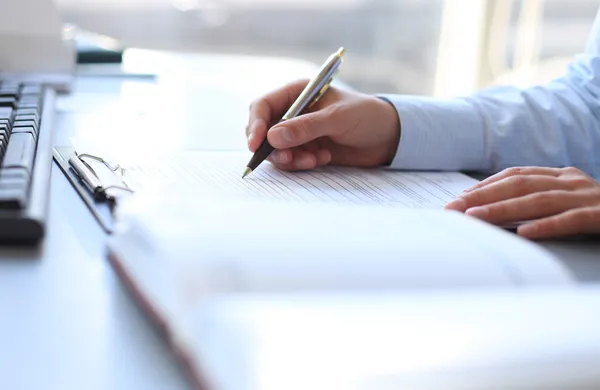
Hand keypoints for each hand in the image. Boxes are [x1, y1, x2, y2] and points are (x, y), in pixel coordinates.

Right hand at [246, 79, 400, 170]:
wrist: (388, 137)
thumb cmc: (366, 117)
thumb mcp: (337, 119)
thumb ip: (306, 128)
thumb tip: (272, 137)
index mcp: (297, 93)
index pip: (263, 106)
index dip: (255, 125)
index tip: (256, 144)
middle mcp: (293, 112)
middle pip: (264, 130)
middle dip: (273, 148)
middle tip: (289, 159)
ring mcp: (299, 132)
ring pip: (276, 149)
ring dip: (290, 158)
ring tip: (313, 160)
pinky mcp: (306, 150)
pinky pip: (291, 161)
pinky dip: (302, 164)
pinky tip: (323, 159)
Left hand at [445, 167, 599, 238]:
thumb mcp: (569, 202)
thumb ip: (540, 202)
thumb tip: (496, 212)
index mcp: (561, 175)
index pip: (515, 175)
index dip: (484, 186)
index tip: (457, 199)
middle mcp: (572, 180)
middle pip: (519, 184)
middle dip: (482, 196)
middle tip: (452, 209)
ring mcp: (589, 196)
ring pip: (538, 200)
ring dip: (503, 209)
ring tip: (475, 219)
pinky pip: (572, 220)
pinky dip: (547, 226)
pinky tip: (525, 234)